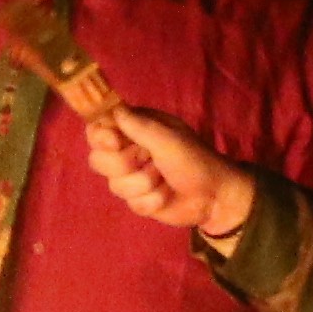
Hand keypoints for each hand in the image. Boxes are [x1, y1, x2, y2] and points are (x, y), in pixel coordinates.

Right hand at [78, 99, 255, 241]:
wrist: (214, 195)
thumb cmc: (194, 159)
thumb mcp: (167, 139)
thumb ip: (138, 126)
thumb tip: (114, 108)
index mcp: (134, 130)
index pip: (98, 129)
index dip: (100, 137)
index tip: (115, 142)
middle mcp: (128, 152)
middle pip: (99, 160)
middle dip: (127, 164)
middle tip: (151, 159)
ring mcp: (131, 177)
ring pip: (115, 185)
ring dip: (146, 183)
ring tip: (165, 178)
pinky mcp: (137, 200)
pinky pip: (131, 204)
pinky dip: (153, 200)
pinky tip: (168, 195)